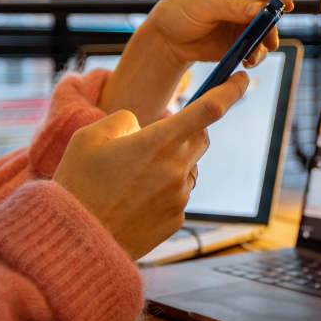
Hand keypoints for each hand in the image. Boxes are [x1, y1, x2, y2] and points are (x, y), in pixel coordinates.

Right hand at [55, 73, 248, 258]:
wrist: (77, 243)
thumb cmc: (78, 185)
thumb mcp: (89, 137)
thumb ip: (124, 120)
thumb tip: (142, 127)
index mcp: (159, 142)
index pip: (209, 109)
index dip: (230, 90)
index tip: (242, 78)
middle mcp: (177, 169)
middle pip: (201, 137)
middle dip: (188, 130)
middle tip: (155, 138)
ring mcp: (179, 197)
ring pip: (189, 167)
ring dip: (173, 163)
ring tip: (132, 177)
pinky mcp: (176, 220)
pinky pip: (179, 195)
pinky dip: (164, 190)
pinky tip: (134, 199)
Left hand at [144, 0, 294, 67]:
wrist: (168, 38)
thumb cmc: (181, 11)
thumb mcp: (204, 6)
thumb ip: (233, 7)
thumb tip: (260, 9)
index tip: (285, 5)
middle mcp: (246, 0)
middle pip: (270, 9)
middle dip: (272, 24)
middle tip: (270, 38)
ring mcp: (245, 21)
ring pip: (267, 31)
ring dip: (265, 43)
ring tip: (254, 54)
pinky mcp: (242, 41)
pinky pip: (257, 48)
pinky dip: (256, 55)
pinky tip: (247, 61)